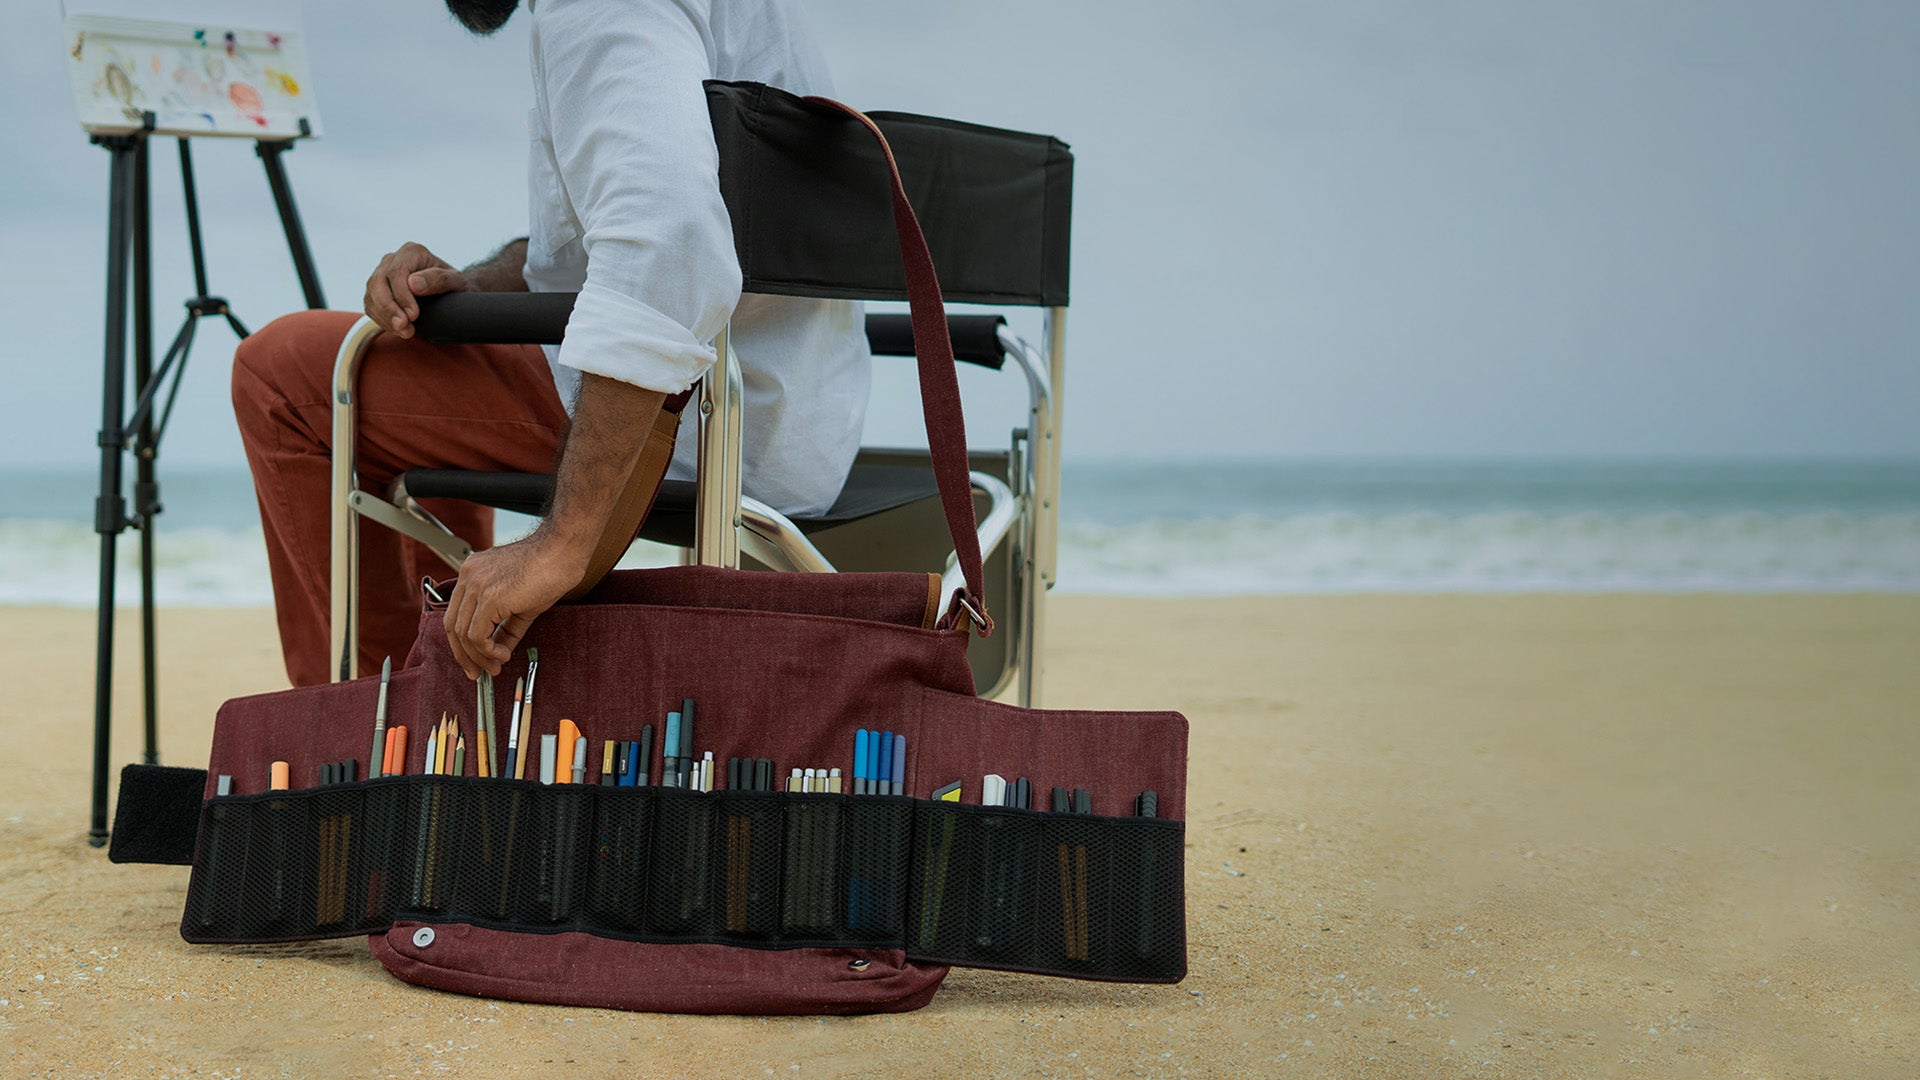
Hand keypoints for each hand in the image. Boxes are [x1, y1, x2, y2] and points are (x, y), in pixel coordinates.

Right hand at [363, 241, 469, 338]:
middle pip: (377, 282)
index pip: (397, 272)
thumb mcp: (456, 282)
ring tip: (405, 332)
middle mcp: (392, 259)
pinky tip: (398, 329)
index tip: (414, 315)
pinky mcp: (376, 289)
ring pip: (371, 294)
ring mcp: (381, 273)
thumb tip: (413, 283)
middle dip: (389, 308)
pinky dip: (381, 320)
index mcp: (412, 252)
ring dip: (385, 317)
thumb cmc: (453, 285)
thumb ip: (439, 280)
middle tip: (404, 327)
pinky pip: (370, 305)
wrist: (448, 293)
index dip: (402, 296)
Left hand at [443, 531, 588, 678]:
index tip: (474, 660)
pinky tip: (503, 654)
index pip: (456, 614)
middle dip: (464, 655)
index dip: (462, 642)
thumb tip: (498, 650)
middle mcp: (468, 576)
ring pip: (463, 633)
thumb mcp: (521, 603)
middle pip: (452, 625)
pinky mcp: (489, 597)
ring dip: (479, 656)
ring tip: (497, 665)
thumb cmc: (549, 568)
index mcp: (472, 573)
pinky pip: (477, 635)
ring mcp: (476, 585)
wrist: (563, 551)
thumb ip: (505, 627)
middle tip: (478, 672)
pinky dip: (488, 651)